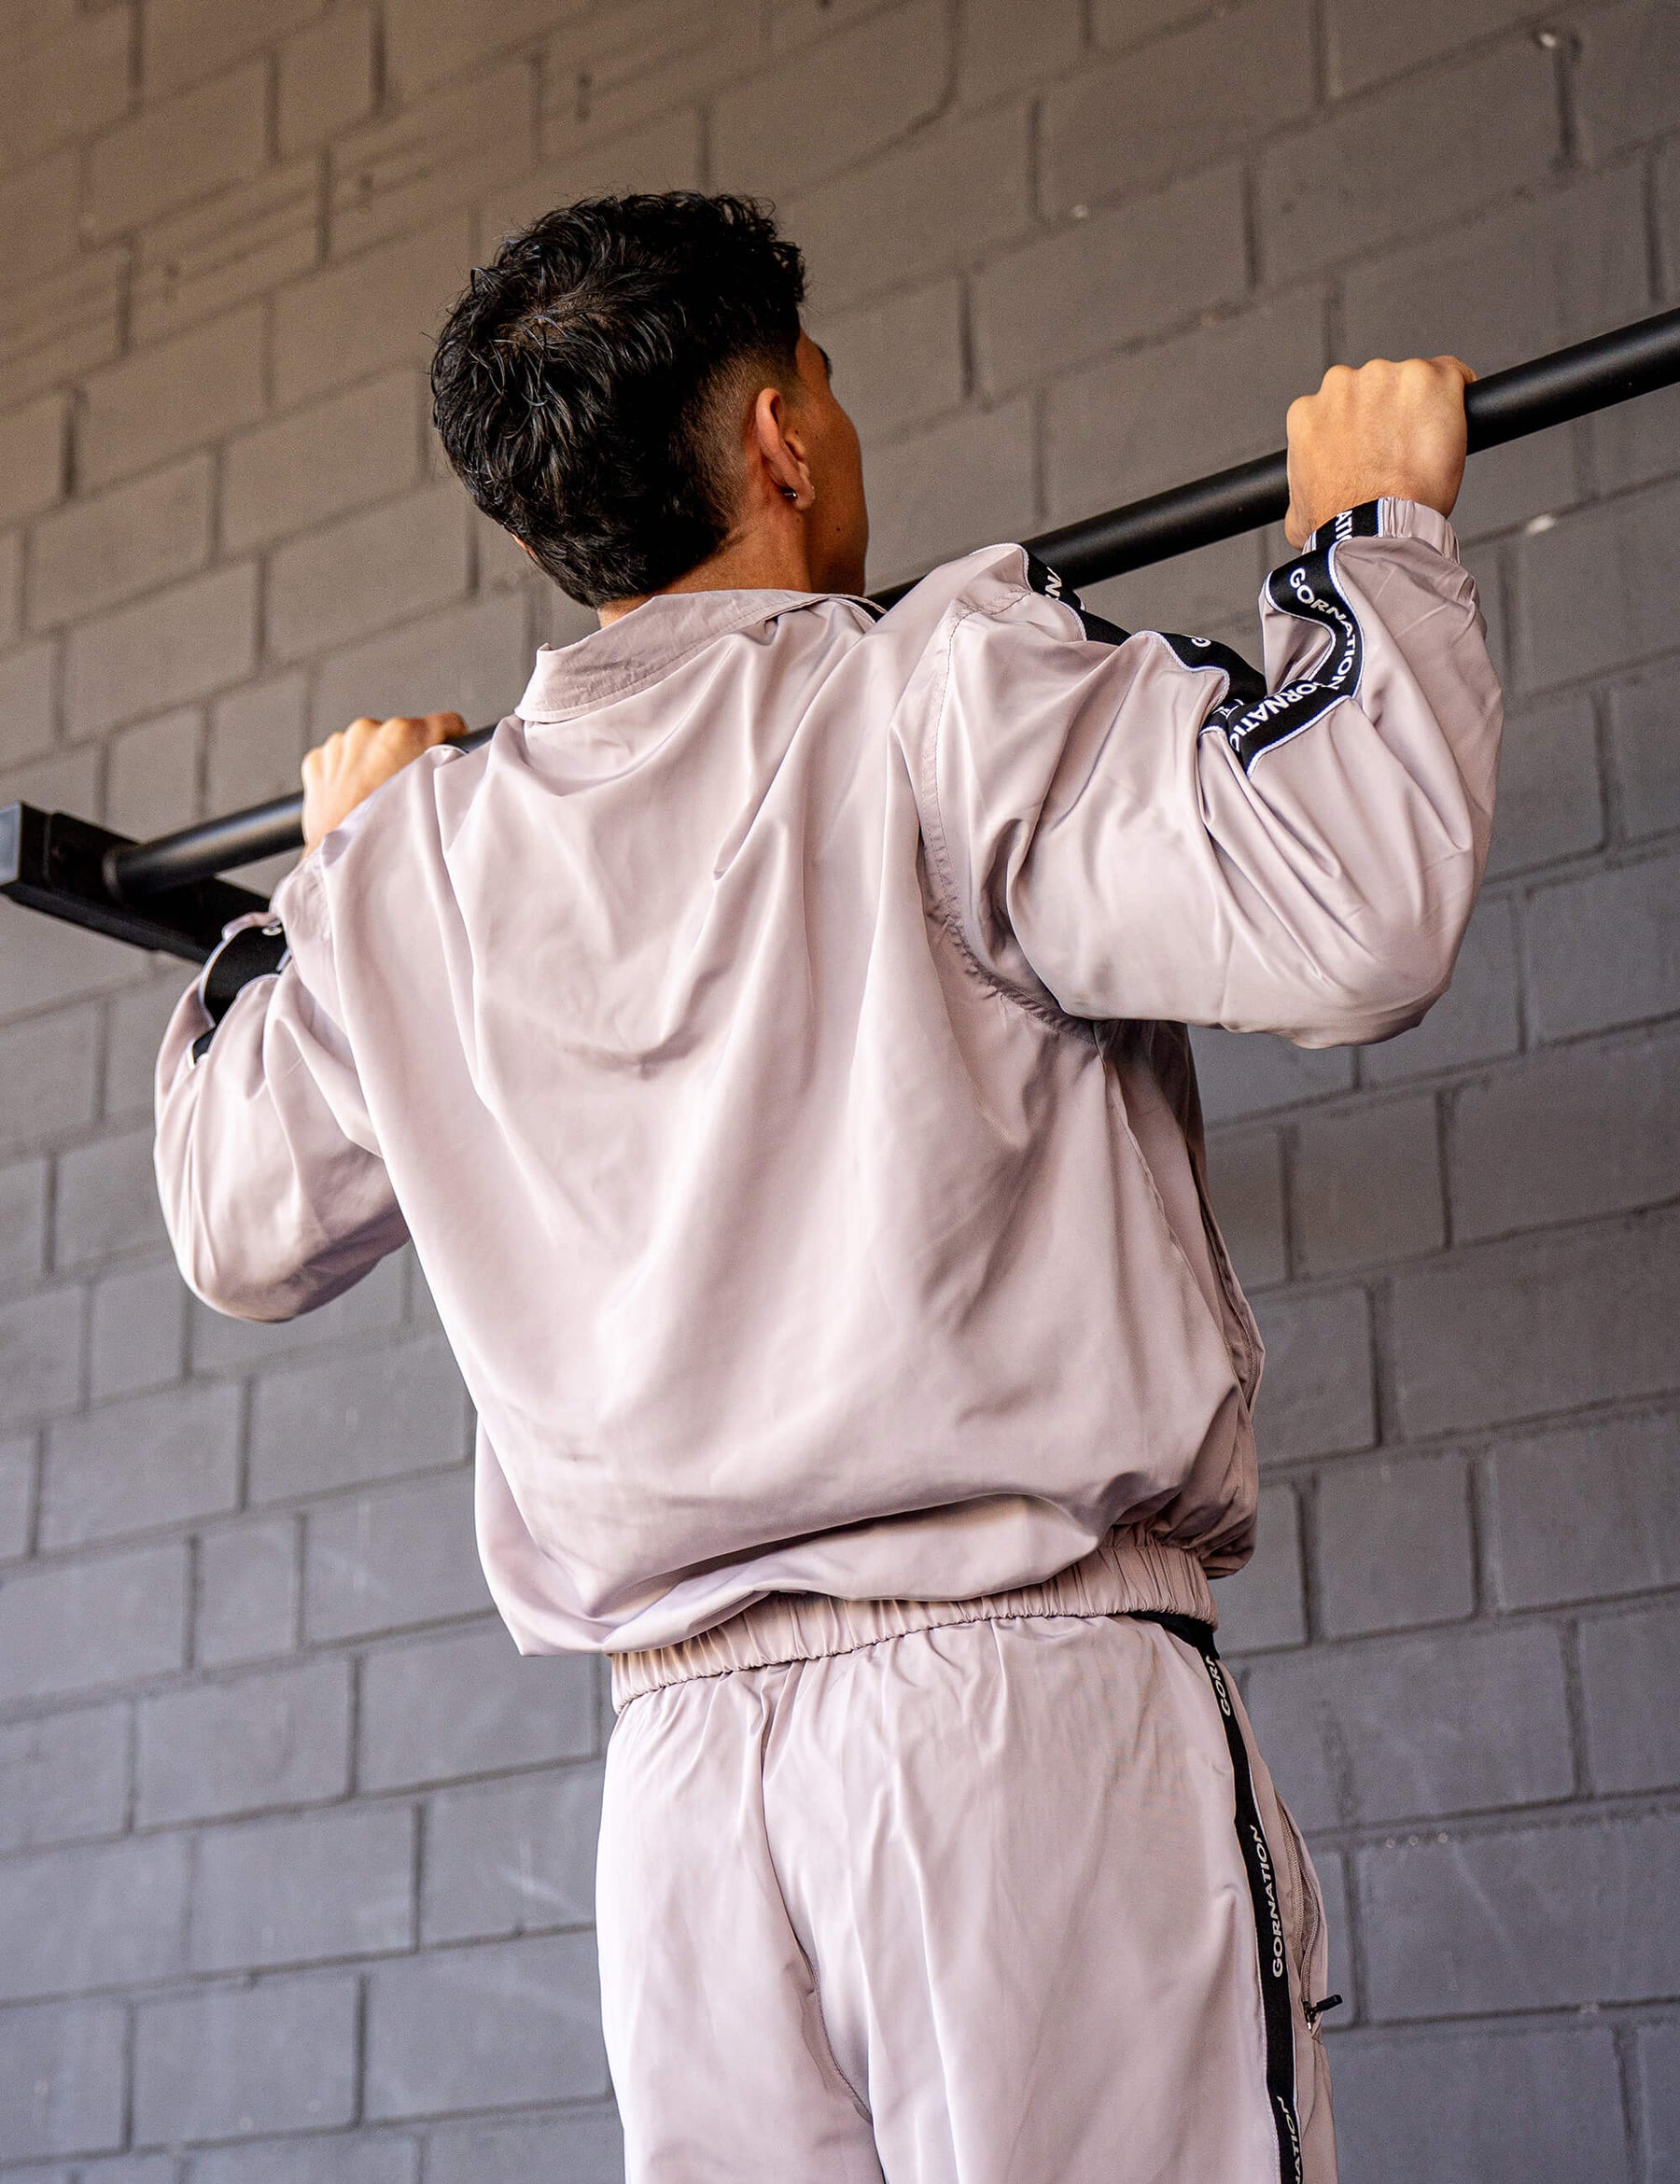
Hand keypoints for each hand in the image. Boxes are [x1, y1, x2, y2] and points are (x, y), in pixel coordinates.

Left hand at [301, 712, 466, 854]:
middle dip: (404, 757)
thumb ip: (443, 771)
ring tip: (374, 800)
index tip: (446, 759)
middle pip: (402, 736)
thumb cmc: (388, 837)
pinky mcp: (316, 761)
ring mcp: (338, 745)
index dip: (451, 742)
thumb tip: (455, 765)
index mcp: (402, 733)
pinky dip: (344, 776)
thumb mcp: (433, 799)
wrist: (342, 865)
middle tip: (402, 792)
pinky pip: (337, 760)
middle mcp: (367, 730)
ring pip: (367, 748)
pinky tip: (351, 799)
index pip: (446, 723)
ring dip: (372, 766)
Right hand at [1284, 356, 1474, 548]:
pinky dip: (1457, 394)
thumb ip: (1301, 490)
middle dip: (1389, 413)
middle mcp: (1342, 385)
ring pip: (1411, 381)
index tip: (1375, 446)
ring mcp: (1384, 376)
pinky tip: (1457, 421)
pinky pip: (1451, 374)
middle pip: (1375, 388)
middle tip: (1401, 449)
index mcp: (1309, 412)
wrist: (1373, 527)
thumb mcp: (1298, 509)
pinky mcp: (1425, 379)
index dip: (1362, 427)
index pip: (1340, 406)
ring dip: (1420, 406)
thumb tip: (1306, 502)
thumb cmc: (1339, 522)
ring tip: (1425, 446)